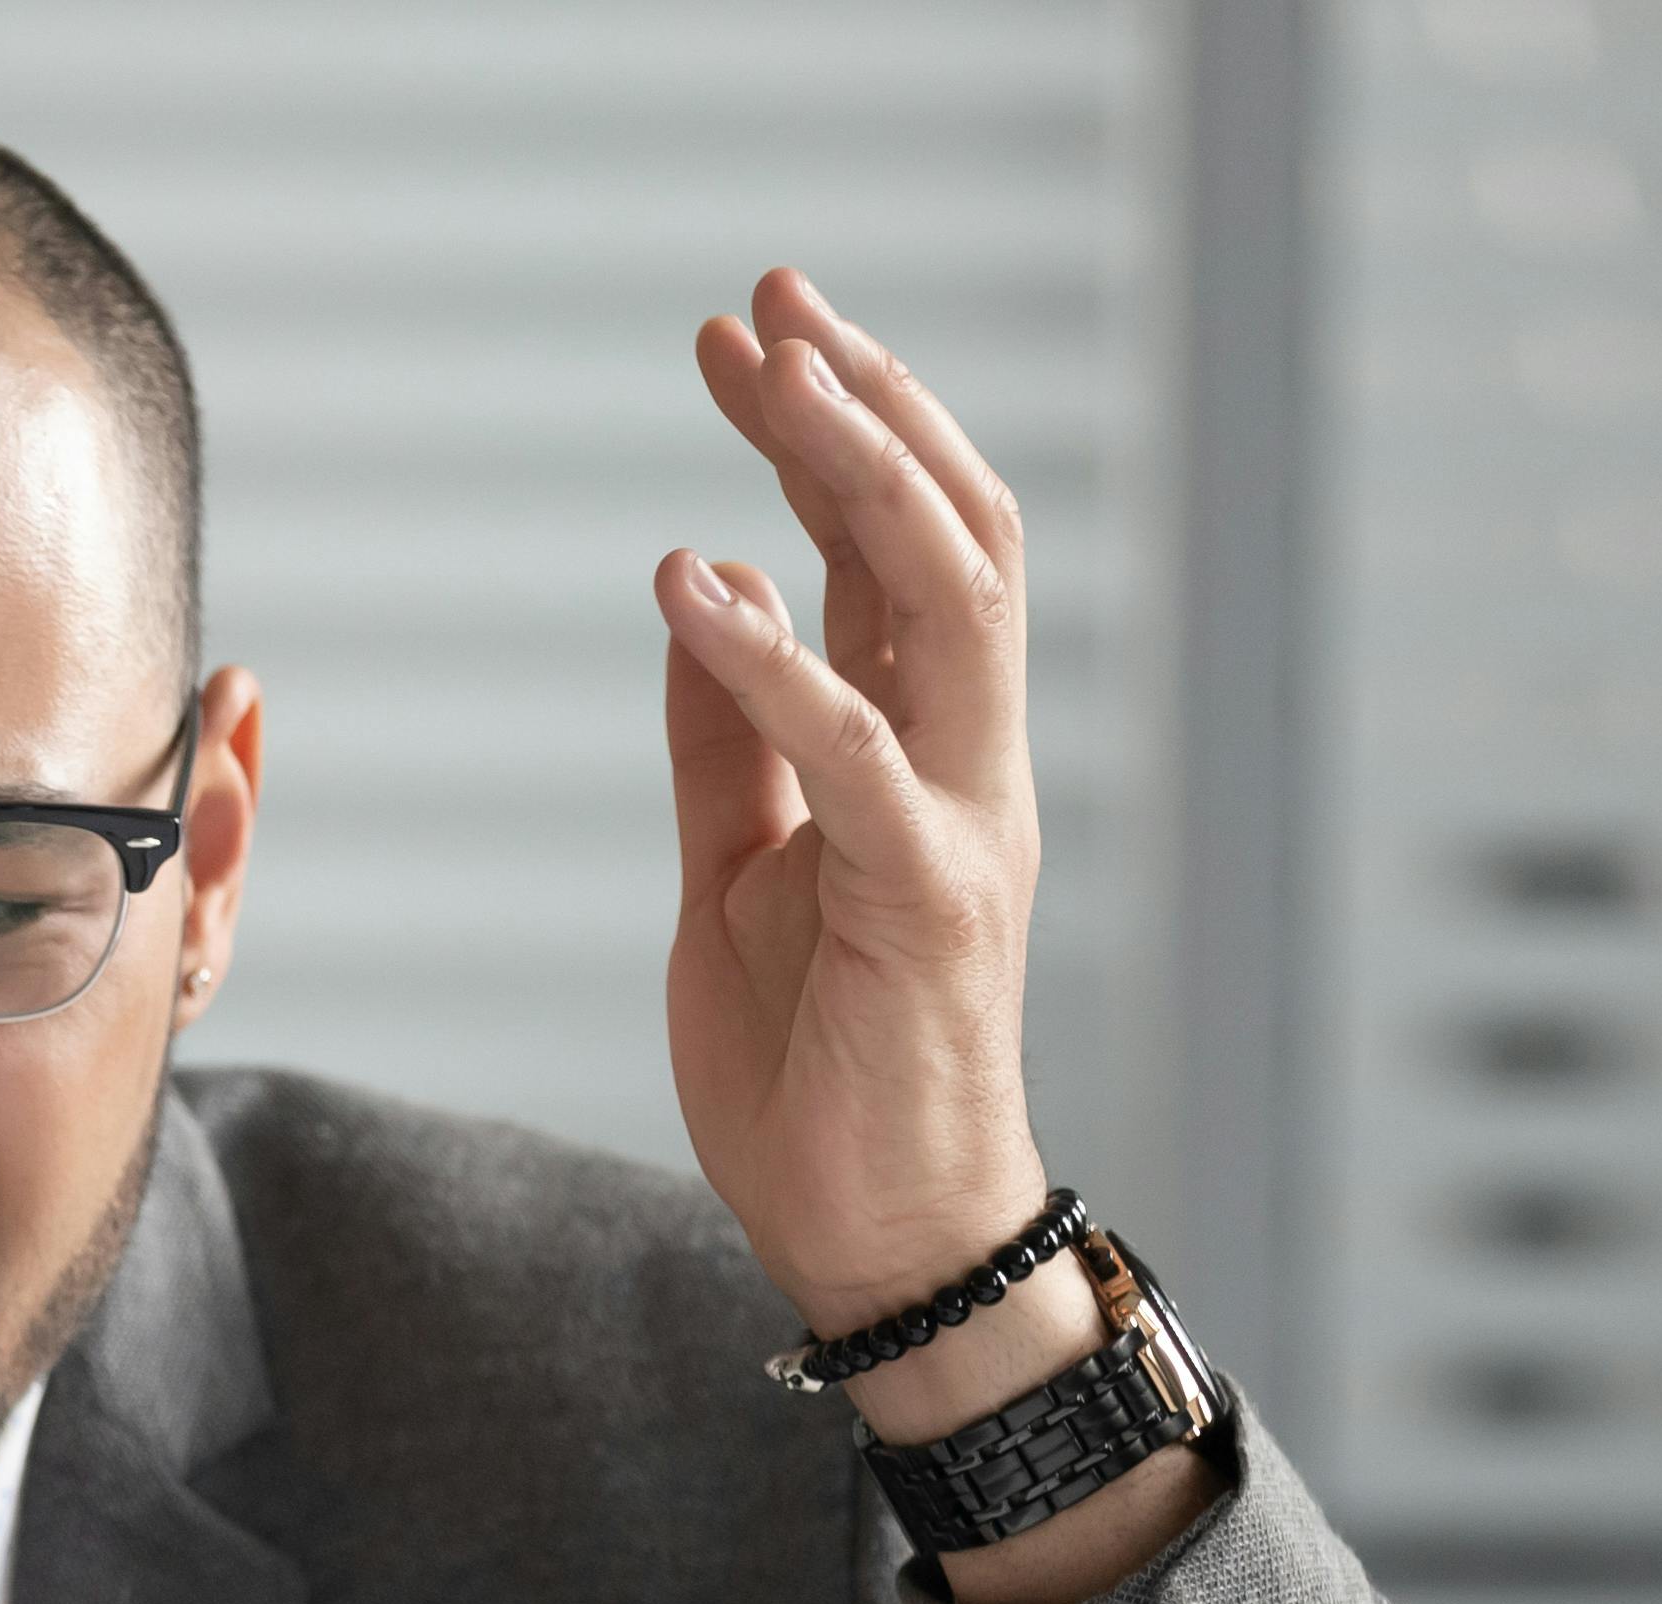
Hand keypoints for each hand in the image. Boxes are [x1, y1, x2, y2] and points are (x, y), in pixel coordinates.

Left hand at [651, 267, 1045, 1337]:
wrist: (882, 1242)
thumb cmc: (820, 1076)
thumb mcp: (739, 878)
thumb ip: (730, 747)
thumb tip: (706, 600)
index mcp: (923, 756)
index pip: (898, 552)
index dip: (831, 431)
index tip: (753, 335)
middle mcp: (967, 766)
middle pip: (946, 533)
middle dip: (859, 404)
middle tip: (768, 302)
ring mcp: (961, 825)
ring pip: (946, 600)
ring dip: (855, 477)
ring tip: (771, 377)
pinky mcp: (928, 902)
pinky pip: (854, 755)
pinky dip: (775, 659)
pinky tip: (694, 583)